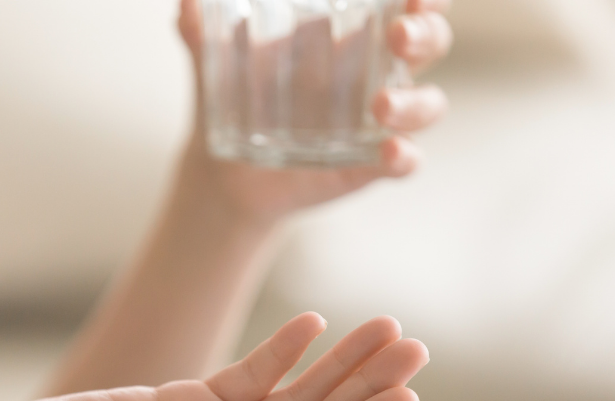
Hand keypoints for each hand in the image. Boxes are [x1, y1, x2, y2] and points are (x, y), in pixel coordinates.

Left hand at [175, 0, 452, 223]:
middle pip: (430, 41)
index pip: (406, 0)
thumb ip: (201, 32)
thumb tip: (184, 4)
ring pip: (426, 105)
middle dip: (426, 31)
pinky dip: (403, 158)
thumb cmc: (235, 96)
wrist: (222, 169)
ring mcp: (379, 122)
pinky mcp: (370, 165)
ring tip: (381, 106)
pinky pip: (404, 162)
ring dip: (415, 102)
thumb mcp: (217, 61)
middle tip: (401, 33)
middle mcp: (375, 72)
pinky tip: (389, 154)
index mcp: (351, 32)